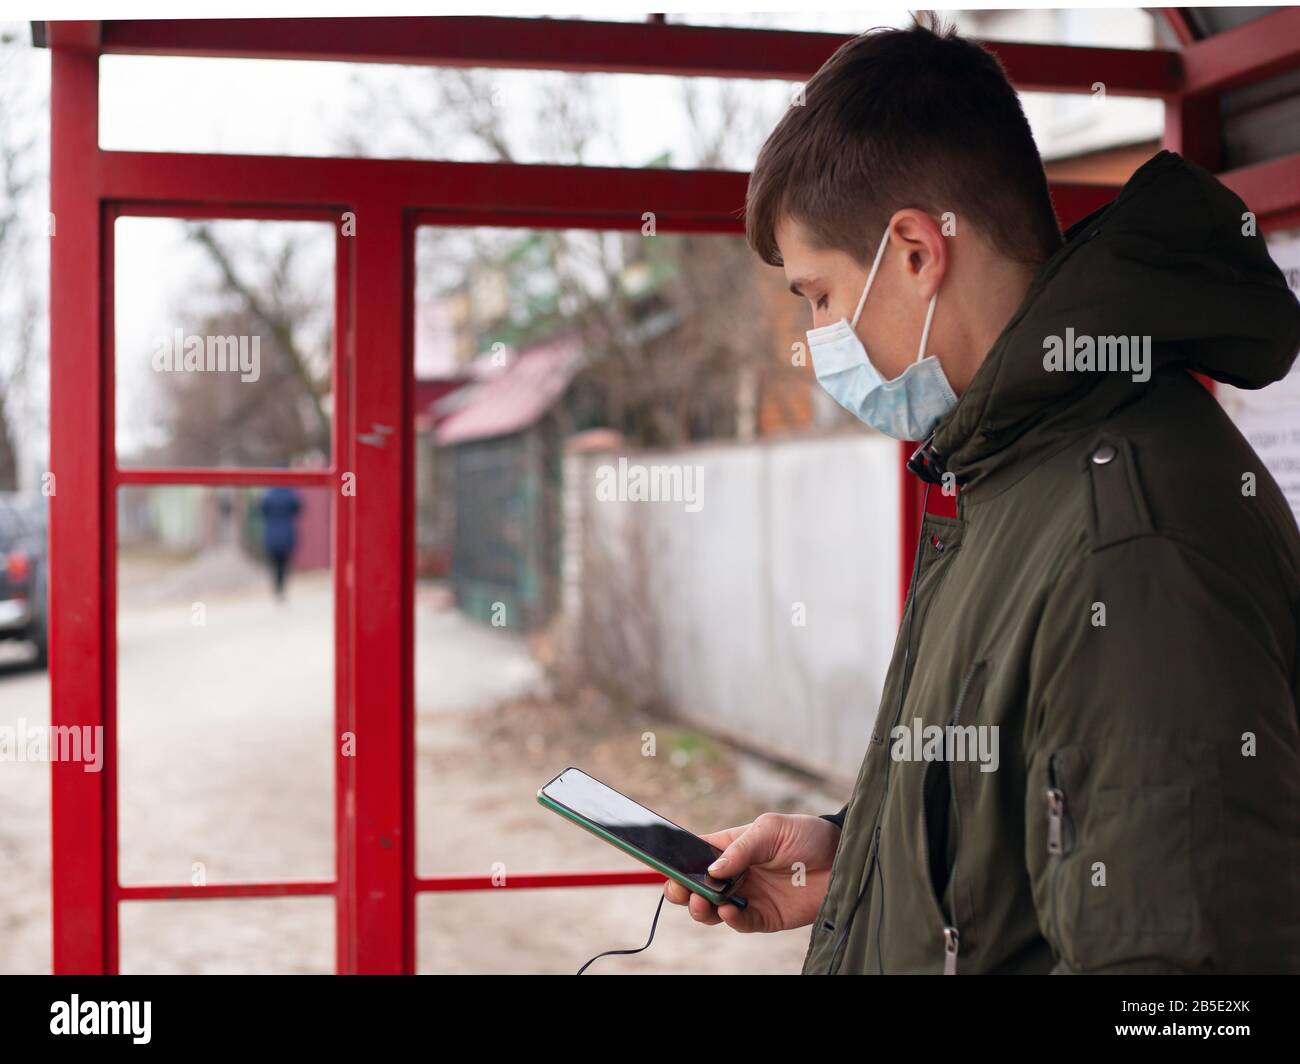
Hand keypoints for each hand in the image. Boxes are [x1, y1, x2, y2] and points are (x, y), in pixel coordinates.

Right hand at [662, 813, 840, 932]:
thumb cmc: (807, 836)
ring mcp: (748, 896)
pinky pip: (739, 922)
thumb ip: (740, 849)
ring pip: (711, 910)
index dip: (678, 862)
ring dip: (701, 908)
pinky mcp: (764, 916)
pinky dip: (730, 919)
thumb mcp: (771, 829)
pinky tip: (730, 909)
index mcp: (731, 847)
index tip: (665, 868)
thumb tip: (712, 870)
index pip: (696, 855)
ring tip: (703, 902)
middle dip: (682, 889)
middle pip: (696, 886)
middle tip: (680, 891)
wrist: (843, 860)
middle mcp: (735, 873)